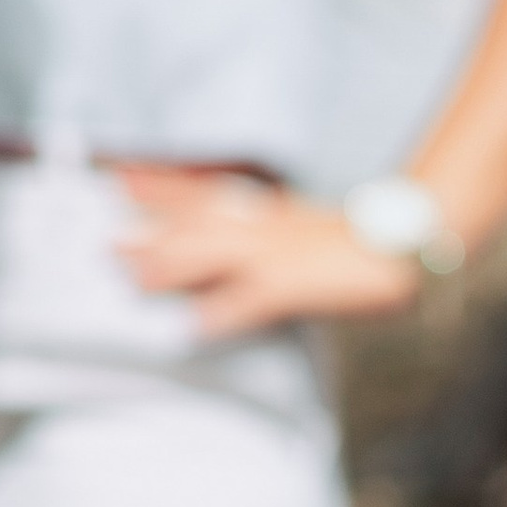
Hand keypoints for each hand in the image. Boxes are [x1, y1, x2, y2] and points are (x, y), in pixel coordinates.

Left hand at [114, 168, 422, 334]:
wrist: (401, 241)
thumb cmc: (362, 240)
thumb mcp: (309, 227)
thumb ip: (276, 231)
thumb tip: (244, 242)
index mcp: (266, 211)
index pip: (201, 191)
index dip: (158, 185)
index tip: (119, 177)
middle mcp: (261, 227)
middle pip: (193, 224)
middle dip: (148, 231)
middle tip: (105, 242)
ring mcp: (275, 255)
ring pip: (210, 257)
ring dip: (170, 267)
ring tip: (133, 278)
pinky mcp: (293, 287)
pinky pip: (249, 303)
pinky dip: (221, 314)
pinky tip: (194, 328)